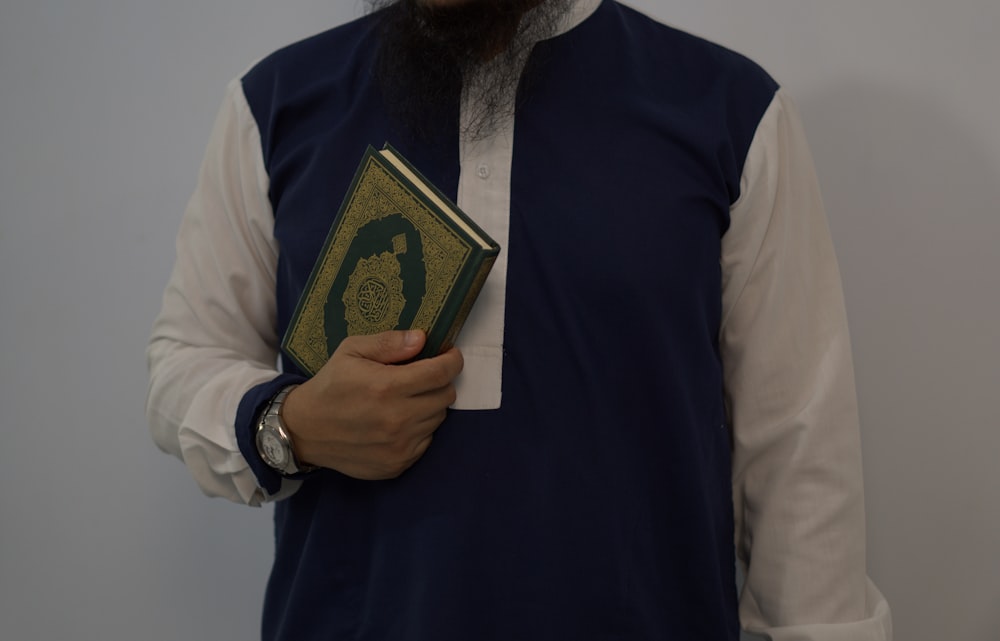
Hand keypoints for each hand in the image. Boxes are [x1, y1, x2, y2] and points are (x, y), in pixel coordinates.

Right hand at [281, 330, 463, 479]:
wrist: (305, 431)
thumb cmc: (330, 385)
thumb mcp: (352, 351)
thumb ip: (389, 343)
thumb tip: (422, 339)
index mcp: (387, 387)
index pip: (441, 373)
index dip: (452, 361)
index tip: (449, 355)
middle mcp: (397, 419)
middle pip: (446, 396)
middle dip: (440, 382)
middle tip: (423, 376)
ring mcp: (399, 446)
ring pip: (438, 419)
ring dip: (429, 405)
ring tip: (406, 398)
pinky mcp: (398, 464)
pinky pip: (427, 441)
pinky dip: (420, 429)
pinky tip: (399, 421)